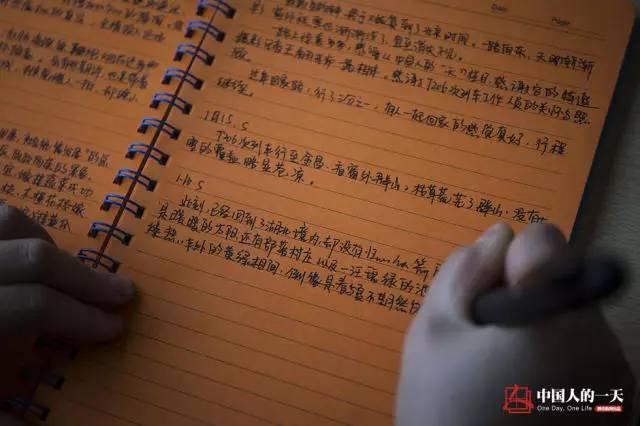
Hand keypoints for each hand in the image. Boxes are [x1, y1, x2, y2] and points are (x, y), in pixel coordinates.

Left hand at [0, 205, 134, 423]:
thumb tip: (39, 423)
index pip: (35, 306)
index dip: (80, 317)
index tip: (113, 328)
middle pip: (34, 258)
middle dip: (85, 278)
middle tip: (121, 292)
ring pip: (10, 222)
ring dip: (49, 245)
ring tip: (71, 270)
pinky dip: (18, 230)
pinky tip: (27, 251)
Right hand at [396, 223, 635, 425]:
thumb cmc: (444, 413)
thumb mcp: (433, 334)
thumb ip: (463, 273)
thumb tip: (496, 237)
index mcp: (556, 318)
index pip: (544, 243)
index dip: (505, 264)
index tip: (483, 302)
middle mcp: (604, 347)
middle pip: (562, 285)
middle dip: (521, 300)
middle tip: (480, 346)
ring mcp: (617, 387)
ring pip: (573, 322)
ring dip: (538, 332)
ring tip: (497, 377)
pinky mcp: (617, 414)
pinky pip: (587, 363)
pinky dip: (556, 366)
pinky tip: (519, 398)